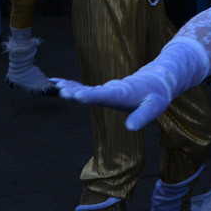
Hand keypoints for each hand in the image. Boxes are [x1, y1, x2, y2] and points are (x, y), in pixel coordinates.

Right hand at [54, 77, 170, 131]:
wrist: (155, 81)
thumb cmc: (155, 96)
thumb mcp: (153, 108)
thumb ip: (142, 118)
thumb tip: (129, 129)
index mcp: (122, 93)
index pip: (105, 95)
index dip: (91, 95)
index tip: (77, 95)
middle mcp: (111, 89)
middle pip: (91, 91)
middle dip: (76, 91)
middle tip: (61, 91)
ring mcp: (106, 90)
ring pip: (86, 88)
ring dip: (71, 87)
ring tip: (55, 85)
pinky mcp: (103, 91)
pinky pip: (86, 88)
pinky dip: (72, 85)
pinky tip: (57, 84)